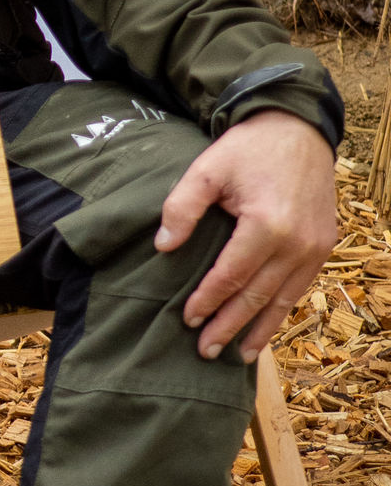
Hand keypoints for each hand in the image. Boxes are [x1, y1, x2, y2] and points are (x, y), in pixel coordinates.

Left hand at [155, 109, 335, 362]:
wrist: (297, 129)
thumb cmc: (248, 148)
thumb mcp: (207, 168)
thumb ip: (182, 207)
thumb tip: (163, 247)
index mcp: (266, 225)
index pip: (230, 276)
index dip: (208, 300)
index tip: (187, 319)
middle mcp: (296, 243)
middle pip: (257, 296)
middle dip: (229, 327)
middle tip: (206, 352)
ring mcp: (315, 247)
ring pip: (282, 300)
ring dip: (258, 330)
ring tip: (237, 356)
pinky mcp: (323, 246)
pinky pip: (299, 287)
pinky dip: (280, 310)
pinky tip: (264, 327)